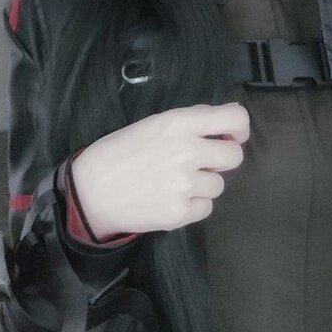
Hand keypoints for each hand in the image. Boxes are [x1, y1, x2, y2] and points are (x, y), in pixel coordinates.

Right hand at [70, 102, 249, 237]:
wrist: (92, 190)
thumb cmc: (120, 151)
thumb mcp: (154, 123)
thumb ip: (190, 122)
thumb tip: (221, 124)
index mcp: (180, 123)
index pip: (234, 118)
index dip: (240, 127)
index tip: (233, 135)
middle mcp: (188, 151)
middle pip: (235, 156)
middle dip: (222, 159)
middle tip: (202, 162)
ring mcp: (185, 185)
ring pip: (219, 185)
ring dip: (203, 184)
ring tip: (176, 182)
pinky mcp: (180, 213)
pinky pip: (206, 207)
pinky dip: (193, 205)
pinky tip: (171, 198)